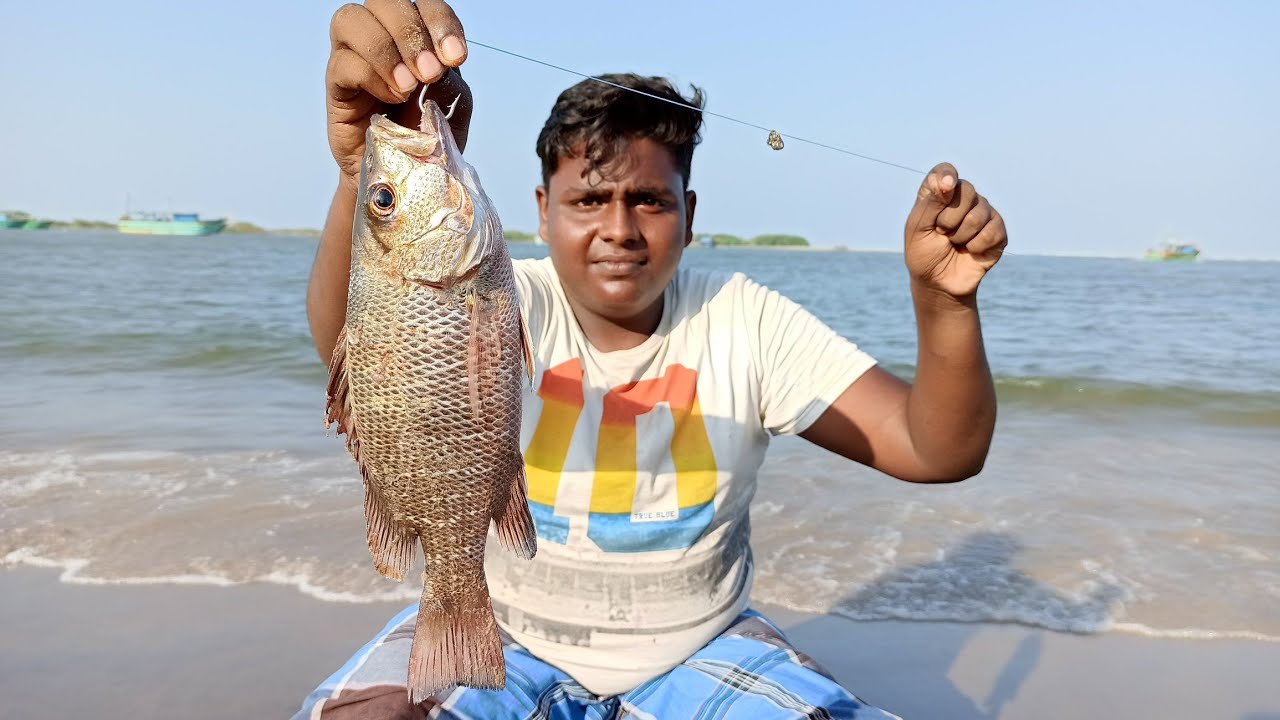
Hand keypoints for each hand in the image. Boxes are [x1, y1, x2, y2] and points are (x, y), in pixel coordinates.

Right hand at [326, 0, 473, 184]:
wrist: (403, 179)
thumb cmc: (427, 140)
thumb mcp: (452, 111)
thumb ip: (451, 83)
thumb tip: (437, 62)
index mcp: (416, 36)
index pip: (423, 3)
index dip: (440, 21)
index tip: (456, 57)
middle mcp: (382, 37)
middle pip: (384, 0)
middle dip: (412, 32)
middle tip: (430, 72)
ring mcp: (354, 58)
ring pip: (353, 19)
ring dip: (387, 49)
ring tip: (408, 86)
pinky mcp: (336, 85)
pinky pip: (343, 62)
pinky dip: (372, 75)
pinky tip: (390, 97)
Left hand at [903, 163, 1006, 298]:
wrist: (939, 283)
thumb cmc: (923, 254)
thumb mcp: (917, 229)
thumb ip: (930, 202)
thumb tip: (949, 180)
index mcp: (939, 194)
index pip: (945, 170)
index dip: (946, 176)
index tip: (944, 187)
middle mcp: (963, 199)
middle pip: (966, 190)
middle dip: (949, 218)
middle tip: (942, 233)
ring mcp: (983, 213)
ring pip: (979, 213)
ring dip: (961, 236)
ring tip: (955, 244)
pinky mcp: (997, 230)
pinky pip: (992, 230)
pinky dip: (976, 246)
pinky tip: (970, 251)